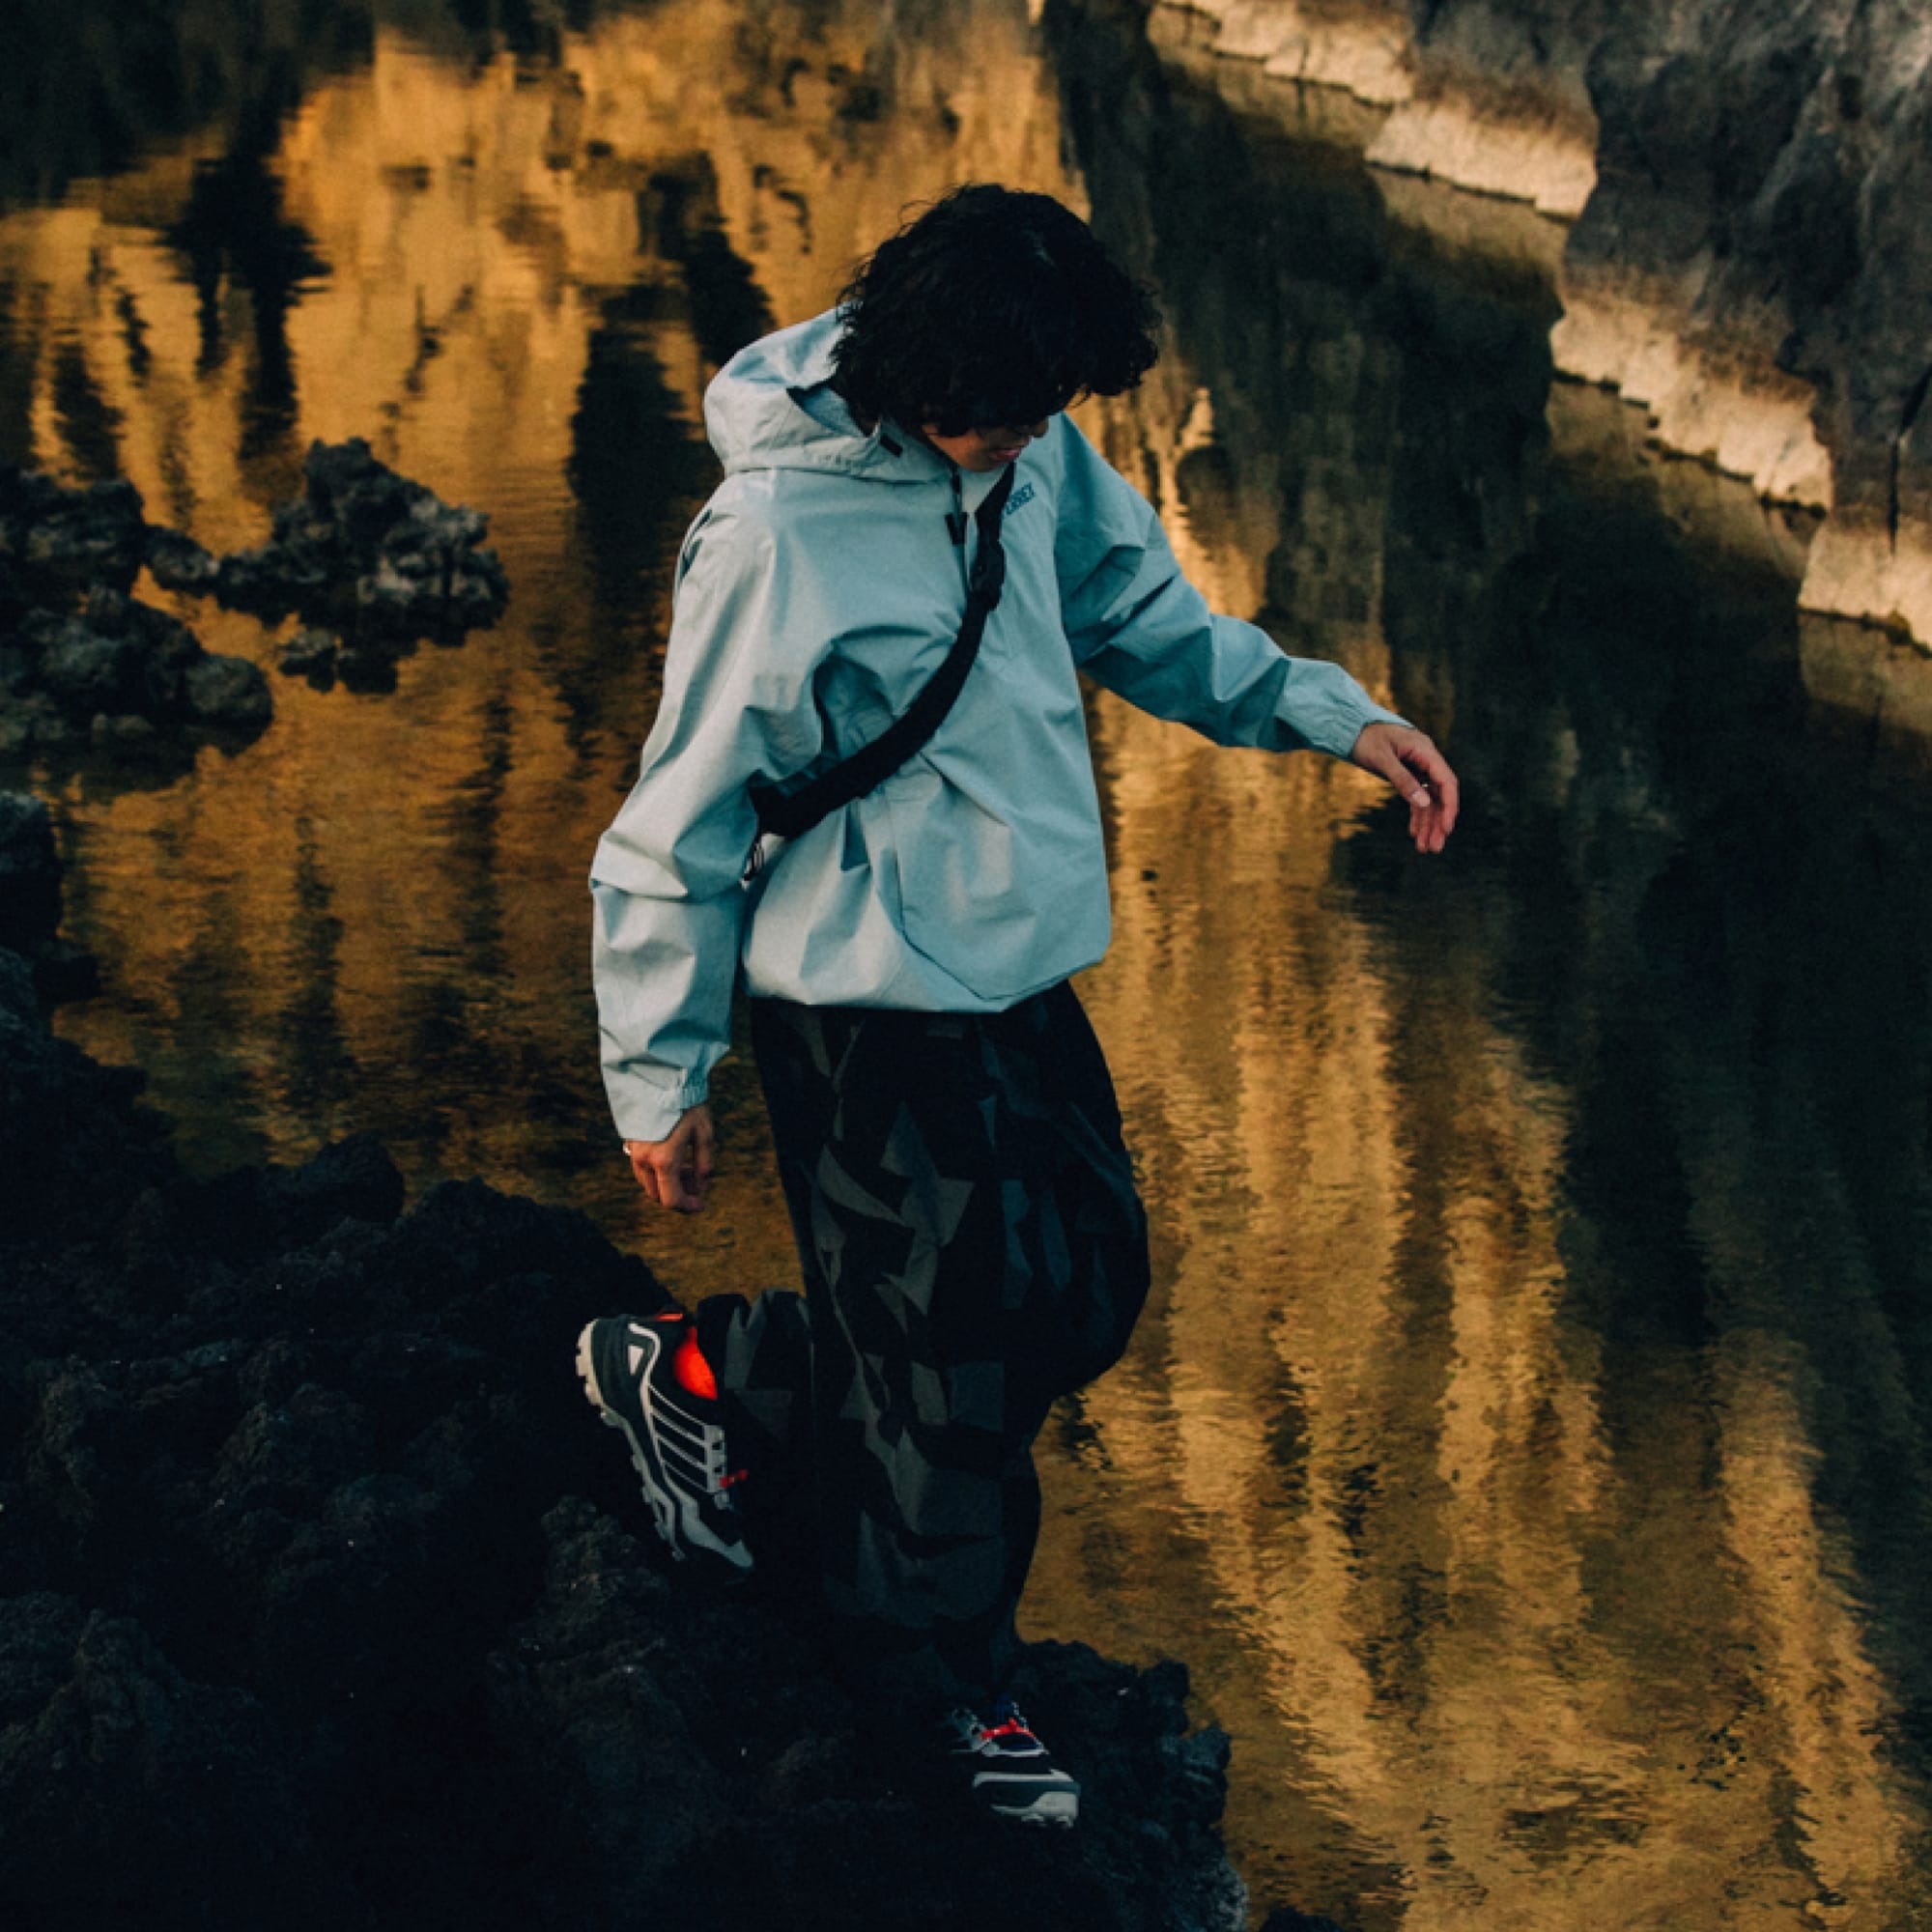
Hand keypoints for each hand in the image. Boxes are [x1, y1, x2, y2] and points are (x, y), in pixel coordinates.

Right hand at [624, 1104, 715, 1212]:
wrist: (660, 1077)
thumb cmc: (686, 1104)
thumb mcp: (704, 1134)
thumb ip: (704, 1164)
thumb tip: (701, 1186)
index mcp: (665, 1161)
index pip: (672, 1200)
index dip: (688, 1207)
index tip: (700, 1205)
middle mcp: (645, 1161)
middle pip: (658, 1196)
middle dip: (679, 1195)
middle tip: (697, 1181)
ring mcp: (634, 1153)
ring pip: (649, 1184)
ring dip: (668, 1183)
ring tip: (688, 1166)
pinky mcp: (630, 1144)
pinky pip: (642, 1170)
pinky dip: (658, 1172)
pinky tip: (673, 1157)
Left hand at [1350, 722, 1458, 853]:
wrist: (1351, 727)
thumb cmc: (1366, 738)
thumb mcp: (1382, 759)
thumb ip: (1402, 780)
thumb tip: (1424, 804)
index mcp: (1425, 751)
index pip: (1446, 782)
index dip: (1449, 806)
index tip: (1446, 829)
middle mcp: (1426, 760)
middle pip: (1440, 795)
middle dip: (1438, 822)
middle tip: (1435, 848)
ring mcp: (1418, 767)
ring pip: (1429, 800)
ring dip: (1428, 824)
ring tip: (1423, 848)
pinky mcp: (1408, 774)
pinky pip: (1417, 798)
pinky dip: (1416, 815)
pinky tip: (1413, 833)